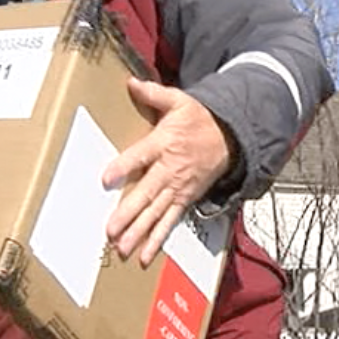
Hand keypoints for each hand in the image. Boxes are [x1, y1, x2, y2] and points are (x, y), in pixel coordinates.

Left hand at [102, 77, 233, 265]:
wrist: (231, 136)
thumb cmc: (200, 118)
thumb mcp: (179, 101)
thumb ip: (154, 94)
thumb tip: (131, 82)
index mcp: (164, 143)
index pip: (141, 156)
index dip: (124, 167)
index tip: (107, 178)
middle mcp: (170, 169)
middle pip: (147, 193)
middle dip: (129, 213)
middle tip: (111, 230)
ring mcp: (178, 188)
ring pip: (156, 213)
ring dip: (139, 233)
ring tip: (122, 249)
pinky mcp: (185, 199)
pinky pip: (169, 222)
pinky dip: (158, 240)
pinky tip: (144, 256)